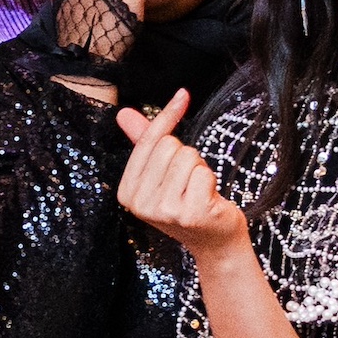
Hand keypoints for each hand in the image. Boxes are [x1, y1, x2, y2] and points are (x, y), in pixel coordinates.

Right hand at [114, 87, 248, 260]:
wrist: (214, 242)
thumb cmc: (187, 203)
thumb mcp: (160, 175)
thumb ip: (143, 142)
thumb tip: (123, 113)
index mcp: (127, 193)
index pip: (147, 141)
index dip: (167, 117)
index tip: (183, 95)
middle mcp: (140, 204)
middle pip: (169, 146)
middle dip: (186, 156)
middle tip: (188, 182)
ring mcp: (165, 210)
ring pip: (187, 156)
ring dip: (199, 169)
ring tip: (197, 190)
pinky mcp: (191, 213)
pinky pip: (203, 172)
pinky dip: (210, 180)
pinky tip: (208, 199)